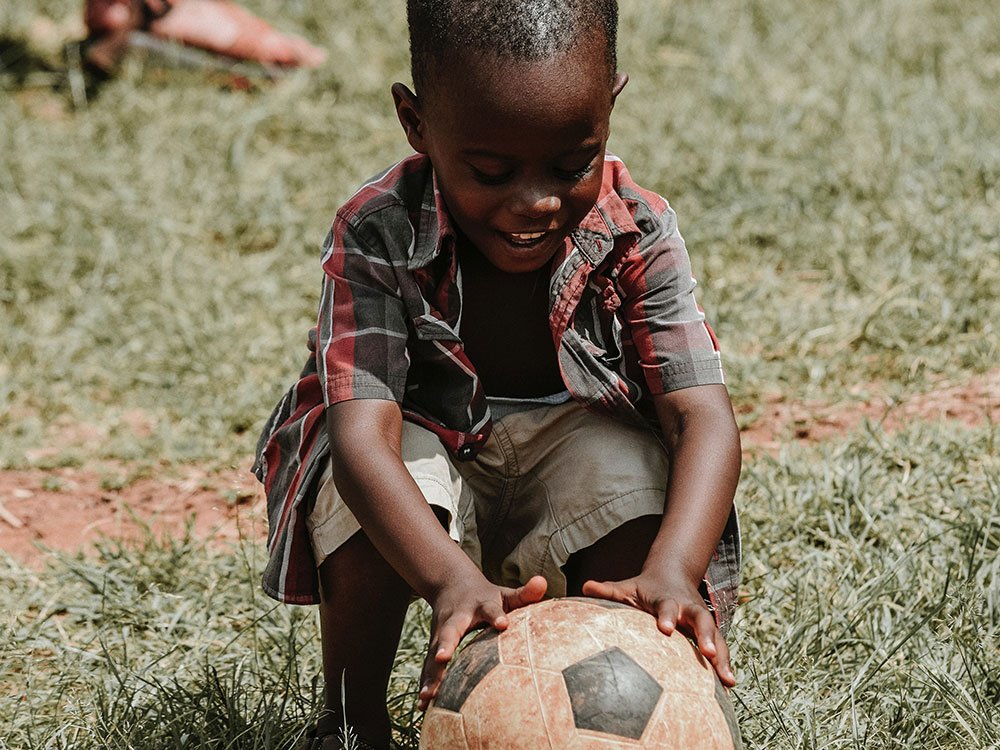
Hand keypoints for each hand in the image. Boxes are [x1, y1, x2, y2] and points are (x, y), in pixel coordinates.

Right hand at [419, 575, 546, 709]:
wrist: (450, 585)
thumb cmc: (487, 596)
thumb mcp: (505, 593)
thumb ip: (525, 593)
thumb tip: (543, 582)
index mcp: (479, 605)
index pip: (490, 609)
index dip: (496, 616)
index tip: (504, 625)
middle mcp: (456, 619)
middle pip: (450, 631)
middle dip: (446, 644)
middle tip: (443, 658)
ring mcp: (441, 633)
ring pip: (434, 654)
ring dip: (431, 674)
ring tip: (427, 696)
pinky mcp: (434, 647)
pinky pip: (429, 667)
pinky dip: (426, 684)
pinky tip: (423, 706)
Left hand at [582, 572, 735, 686]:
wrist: (673, 576)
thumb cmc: (644, 589)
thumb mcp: (627, 587)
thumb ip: (607, 591)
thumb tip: (585, 587)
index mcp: (667, 599)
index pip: (667, 606)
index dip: (666, 616)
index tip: (664, 628)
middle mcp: (688, 608)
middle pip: (701, 619)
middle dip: (705, 635)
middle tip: (707, 653)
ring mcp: (701, 620)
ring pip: (716, 636)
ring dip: (722, 656)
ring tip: (727, 681)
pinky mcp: (708, 633)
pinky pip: (720, 648)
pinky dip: (725, 665)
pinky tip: (728, 687)